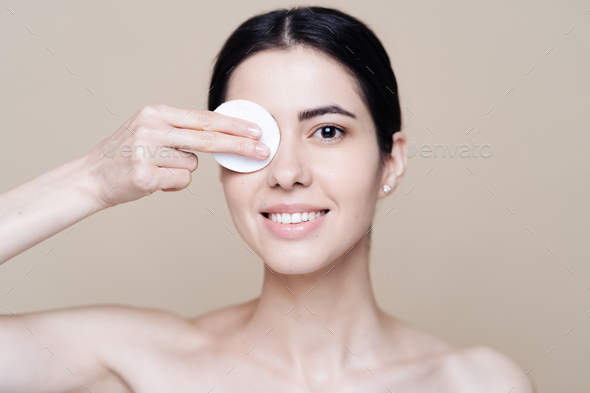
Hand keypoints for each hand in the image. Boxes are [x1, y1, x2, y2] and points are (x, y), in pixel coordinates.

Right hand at [84, 103, 268, 208]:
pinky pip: (179, 181)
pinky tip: (152, 181)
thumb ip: (181, 131)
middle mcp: (150, 127)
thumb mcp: (150, 131)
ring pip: (191, 166)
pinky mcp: (143, 175)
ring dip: (181, 172)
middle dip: (239, 145)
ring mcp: (145, 151)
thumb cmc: (127, 155)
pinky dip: (171, 185)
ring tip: (157, 169)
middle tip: (263, 150)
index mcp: (155, 113)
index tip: (256, 130)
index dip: (233, 125)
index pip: (203, 119)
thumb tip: (224, 134)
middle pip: (207, 139)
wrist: (91, 177)